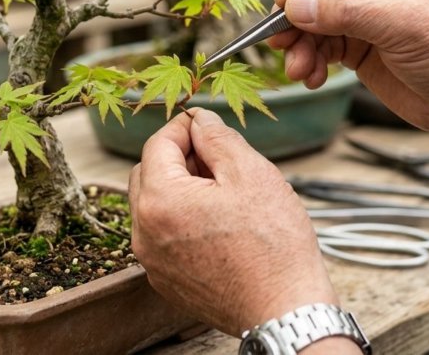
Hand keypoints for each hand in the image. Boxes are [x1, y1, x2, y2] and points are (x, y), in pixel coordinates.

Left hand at [128, 109, 338, 336]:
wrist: (284, 309)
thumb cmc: (273, 243)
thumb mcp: (250, 173)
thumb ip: (217, 137)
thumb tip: (198, 118)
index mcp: (160, 200)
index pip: (157, 144)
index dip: (183, 127)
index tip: (207, 124)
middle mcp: (144, 232)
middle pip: (148, 174)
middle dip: (179, 158)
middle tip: (218, 158)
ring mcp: (152, 262)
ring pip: (155, 206)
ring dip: (180, 189)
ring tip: (223, 193)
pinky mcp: (165, 281)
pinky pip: (163, 237)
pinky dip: (182, 220)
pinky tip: (219, 224)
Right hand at [269, 0, 428, 131]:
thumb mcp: (403, 26)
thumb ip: (347, 11)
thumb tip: (294, 5)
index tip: (288, 2)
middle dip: (297, 14)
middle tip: (279, 40)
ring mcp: (367, 11)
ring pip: (314, 17)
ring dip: (300, 43)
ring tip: (298, 70)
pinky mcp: (359, 42)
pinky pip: (320, 44)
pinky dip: (310, 60)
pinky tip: (311, 78)